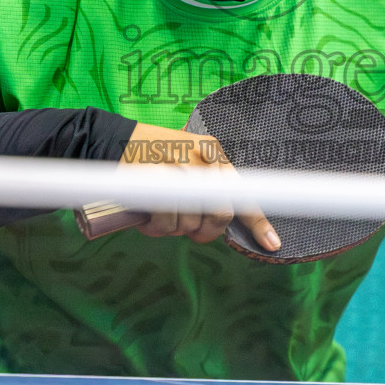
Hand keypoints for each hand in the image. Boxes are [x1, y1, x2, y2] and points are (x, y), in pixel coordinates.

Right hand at [118, 122, 280, 250]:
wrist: (111, 140)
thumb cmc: (150, 156)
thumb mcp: (185, 159)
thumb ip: (204, 186)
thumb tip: (214, 222)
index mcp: (214, 154)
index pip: (243, 192)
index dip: (258, 222)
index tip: (272, 244)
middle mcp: (203, 159)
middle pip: (219, 213)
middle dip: (203, 230)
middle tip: (185, 228)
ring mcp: (180, 168)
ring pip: (190, 222)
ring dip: (171, 228)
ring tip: (156, 215)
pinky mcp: (156, 181)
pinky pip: (166, 220)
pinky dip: (155, 227)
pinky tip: (146, 217)